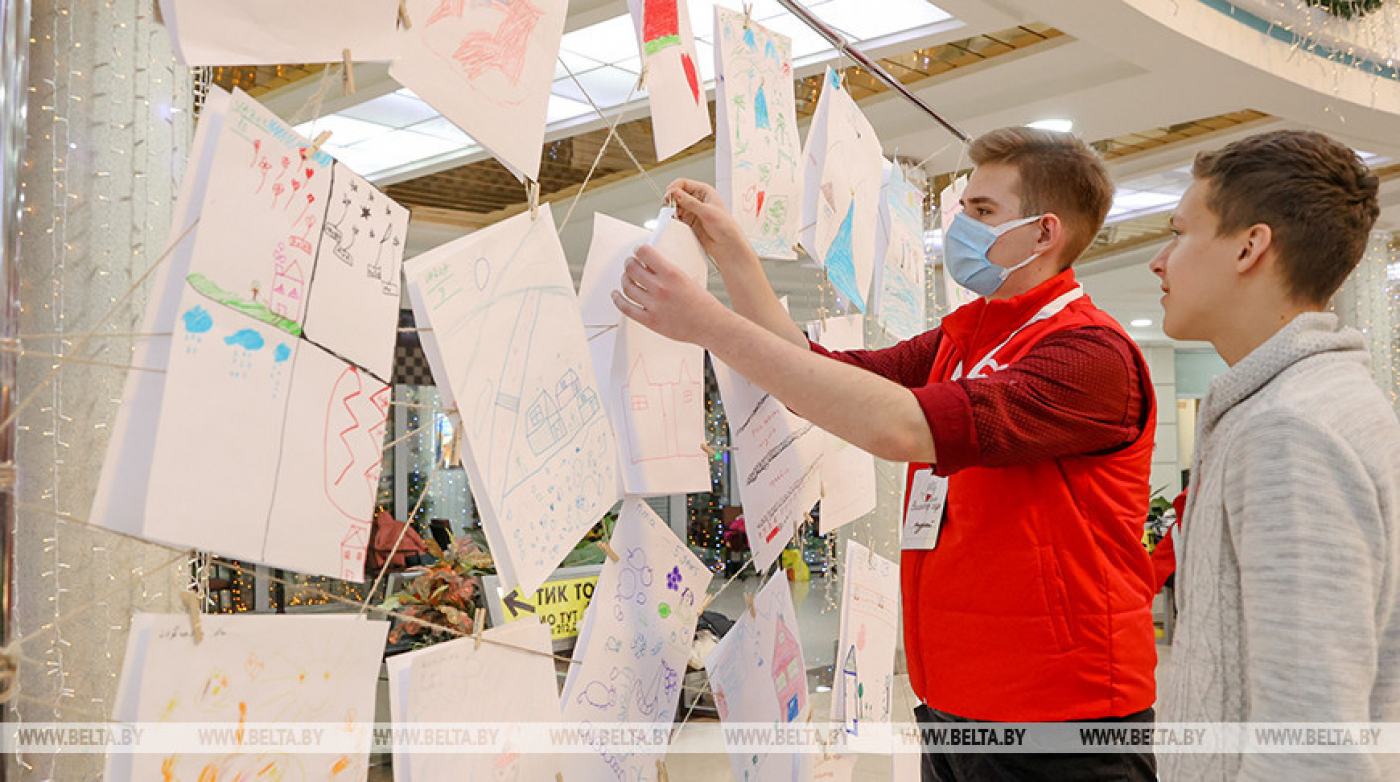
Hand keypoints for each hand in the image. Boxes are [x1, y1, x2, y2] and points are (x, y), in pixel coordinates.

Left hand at [611, 244, 732, 345]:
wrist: (711, 325)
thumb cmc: (703, 304)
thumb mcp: (687, 278)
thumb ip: (667, 272)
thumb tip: (650, 264)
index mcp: (671, 274)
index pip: (644, 253)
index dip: (638, 250)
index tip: (637, 252)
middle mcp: (660, 288)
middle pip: (632, 269)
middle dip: (629, 263)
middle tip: (630, 263)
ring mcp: (653, 305)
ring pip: (627, 287)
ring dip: (624, 279)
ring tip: (626, 278)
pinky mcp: (649, 320)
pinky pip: (626, 308)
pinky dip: (618, 300)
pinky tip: (616, 295)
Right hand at [666, 179, 749, 263]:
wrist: (727, 245)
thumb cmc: (725, 226)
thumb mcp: (707, 212)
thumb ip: (690, 202)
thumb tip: (676, 192)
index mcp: (704, 191)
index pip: (684, 183)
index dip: (675, 188)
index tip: (669, 195)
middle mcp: (697, 199)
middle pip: (677, 194)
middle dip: (672, 200)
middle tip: (670, 208)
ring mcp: (693, 210)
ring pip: (676, 206)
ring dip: (672, 210)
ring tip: (674, 216)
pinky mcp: (689, 221)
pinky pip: (677, 217)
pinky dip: (674, 219)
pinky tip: (676, 222)